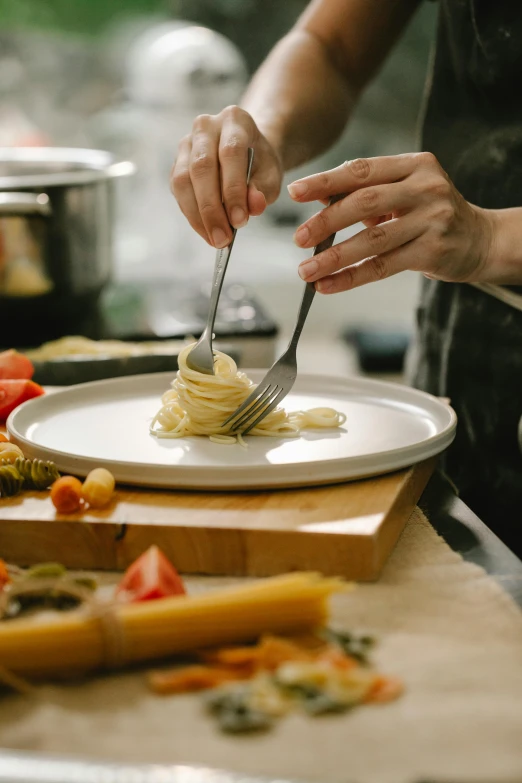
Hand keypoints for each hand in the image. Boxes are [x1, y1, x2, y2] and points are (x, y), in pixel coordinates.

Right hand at [171, 105, 282, 247]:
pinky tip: (206, 231)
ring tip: (215, 239)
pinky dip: (192, 215)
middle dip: (212, 209)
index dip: (233, 190)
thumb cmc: (260, 163)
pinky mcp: (177, 162)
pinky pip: (178, 191)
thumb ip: (263, 190)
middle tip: (223, 239)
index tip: (240, 221)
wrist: (247, 152)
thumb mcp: (271, 175)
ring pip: (183, 180)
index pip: (230, 153)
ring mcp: (187, 143)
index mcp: (235, 120)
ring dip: (198, 215)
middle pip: (201, 167)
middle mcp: (206, 126)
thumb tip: (253, 206)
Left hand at [287, 153, 494, 292]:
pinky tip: (328, 285)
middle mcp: (425, 188)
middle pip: (365, 202)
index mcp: (414, 165)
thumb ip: (365, 192)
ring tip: (306, 271)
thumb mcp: (403, 192)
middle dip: (326, 221)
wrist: (479, 240)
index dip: (326, 181)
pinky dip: (351, 277)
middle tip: (298, 237)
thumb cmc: (430, 214)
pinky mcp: (432, 251)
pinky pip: (383, 266)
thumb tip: (317, 199)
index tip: (295, 192)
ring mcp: (431, 220)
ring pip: (372, 240)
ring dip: (334, 257)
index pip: (362, 169)